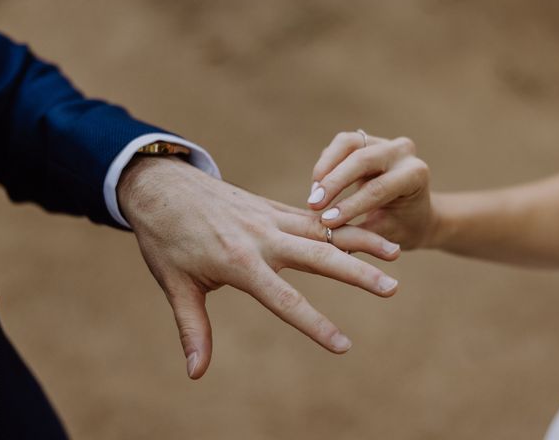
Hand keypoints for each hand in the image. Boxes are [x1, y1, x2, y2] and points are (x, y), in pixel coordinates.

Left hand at [118, 156, 399, 378]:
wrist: (162, 186)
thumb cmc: (165, 239)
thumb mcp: (175, 285)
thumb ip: (192, 329)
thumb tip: (196, 374)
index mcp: (239, 261)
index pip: (285, 300)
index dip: (315, 325)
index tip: (345, 345)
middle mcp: (262, 237)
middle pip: (319, 256)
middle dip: (358, 274)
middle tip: (392, 288)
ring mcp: (270, 218)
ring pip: (325, 231)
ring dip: (361, 242)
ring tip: (396, 253)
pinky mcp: (271, 208)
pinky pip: (313, 217)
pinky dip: (340, 225)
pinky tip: (363, 230)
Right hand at [308, 131, 432, 249]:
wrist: (413, 212)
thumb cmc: (402, 227)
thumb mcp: (386, 234)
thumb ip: (361, 234)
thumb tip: (328, 236)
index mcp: (415, 174)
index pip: (378, 188)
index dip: (350, 205)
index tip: (326, 222)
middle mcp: (402, 152)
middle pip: (362, 159)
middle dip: (334, 182)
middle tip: (313, 204)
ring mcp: (384, 142)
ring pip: (347, 143)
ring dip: (325, 168)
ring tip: (314, 195)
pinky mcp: (366, 140)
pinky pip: (341, 145)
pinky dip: (326, 164)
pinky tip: (317, 187)